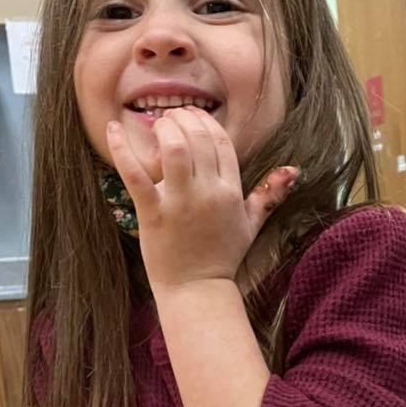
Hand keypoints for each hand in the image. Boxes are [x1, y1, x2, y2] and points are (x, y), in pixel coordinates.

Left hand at [106, 106, 297, 290]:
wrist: (198, 290)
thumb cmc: (223, 257)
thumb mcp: (251, 224)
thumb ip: (269, 194)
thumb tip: (293, 170)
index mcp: (231, 192)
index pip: (221, 141)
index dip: (205, 122)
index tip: (192, 116)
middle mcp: (208, 193)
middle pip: (198, 138)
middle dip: (183, 118)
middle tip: (171, 117)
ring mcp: (181, 202)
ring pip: (174, 148)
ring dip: (163, 128)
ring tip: (156, 125)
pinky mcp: (153, 213)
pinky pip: (134, 174)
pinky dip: (121, 148)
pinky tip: (112, 129)